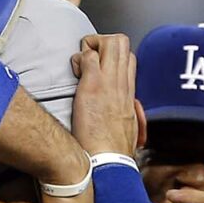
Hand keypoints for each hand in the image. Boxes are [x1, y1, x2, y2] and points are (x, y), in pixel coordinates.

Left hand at [71, 34, 138, 155]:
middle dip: (103, 42)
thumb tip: (126, 110)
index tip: (100, 67)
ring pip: (111, 42)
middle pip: (123, 43)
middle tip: (89, 58)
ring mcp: (109, 83)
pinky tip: (74, 72)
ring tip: (81, 64)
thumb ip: (127, 115)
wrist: (107, 161)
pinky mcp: (93, 86)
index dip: (113, 56)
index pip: (129, 59)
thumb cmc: (112, 151)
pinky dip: (78, 58)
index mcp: (129, 94)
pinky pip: (87, 56)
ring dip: (92, 46)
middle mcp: (122, 84)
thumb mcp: (128, 130)